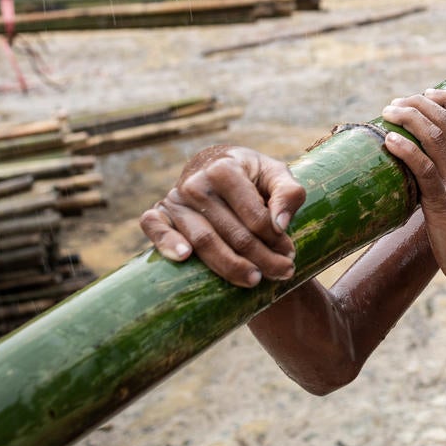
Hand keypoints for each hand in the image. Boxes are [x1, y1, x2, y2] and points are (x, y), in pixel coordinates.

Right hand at [140, 146, 303, 287]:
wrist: (218, 165)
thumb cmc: (252, 175)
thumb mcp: (276, 175)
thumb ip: (288, 193)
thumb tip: (279, 224)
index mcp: (225, 169)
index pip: (254, 215)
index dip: (275, 238)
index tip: (290, 253)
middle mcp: (196, 183)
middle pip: (232, 233)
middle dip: (261, 258)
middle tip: (283, 273)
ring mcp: (175, 199)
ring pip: (203, 241)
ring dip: (230, 265)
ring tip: (255, 280)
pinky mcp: (159, 213)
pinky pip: (155, 228)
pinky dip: (167, 243)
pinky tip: (184, 257)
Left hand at [381, 90, 445, 293]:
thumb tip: (425, 159)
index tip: (426, 92)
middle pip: (445, 118)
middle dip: (417, 103)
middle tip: (395, 104)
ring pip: (432, 135)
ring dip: (406, 118)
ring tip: (387, 113)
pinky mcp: (444, 199)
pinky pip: (422, 166)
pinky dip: (404, 148)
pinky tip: (389, 140)